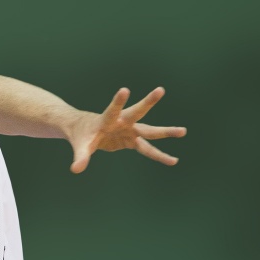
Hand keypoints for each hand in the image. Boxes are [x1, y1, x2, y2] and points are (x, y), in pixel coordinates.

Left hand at [68, 87, 186, 173]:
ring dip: (165, 132)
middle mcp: (122, 122)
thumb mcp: (81, 146)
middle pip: (137, 112)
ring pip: (149, 131)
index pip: (112, 110)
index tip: (125, 90)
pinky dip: (159, 155)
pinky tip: (173, 160)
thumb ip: (80, 157)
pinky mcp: (132, 140)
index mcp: (106, 120)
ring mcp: (129, 130)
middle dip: (148, 102)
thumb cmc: (81, 135)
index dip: (118, 101)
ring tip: (183, 131)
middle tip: (160, 90)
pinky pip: (148, 149)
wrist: (85, 130)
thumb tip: (76, 169)